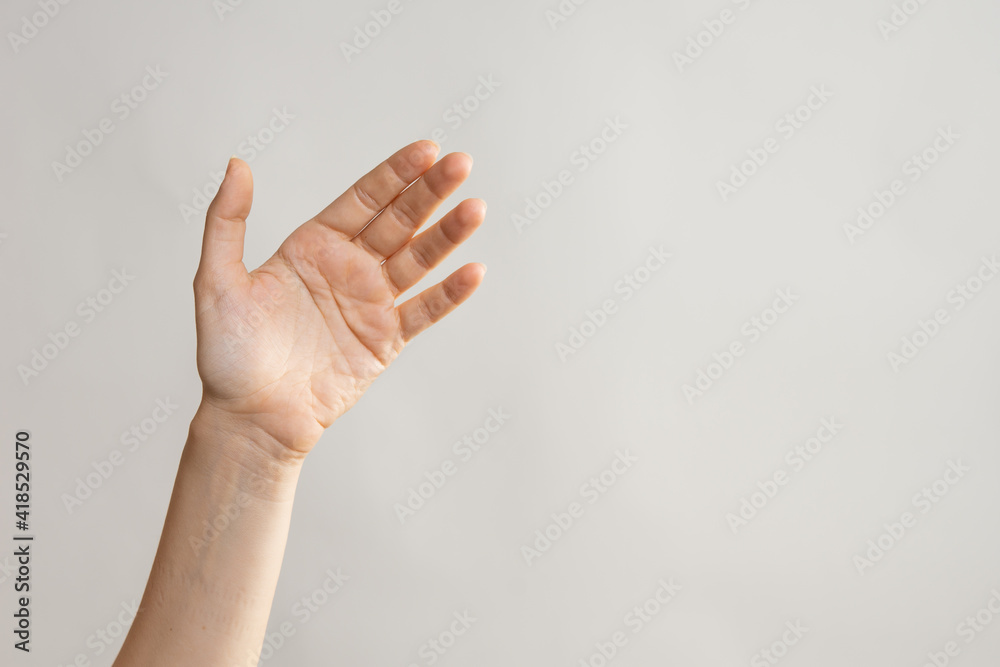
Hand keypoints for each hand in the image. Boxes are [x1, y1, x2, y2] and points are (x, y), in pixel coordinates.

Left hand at [192, 141, 485, 455]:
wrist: (251, 419)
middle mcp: (348, 267)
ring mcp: (371, 303)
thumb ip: (228, 221)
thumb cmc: (228, 355)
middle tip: (461, 165)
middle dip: (430, 192)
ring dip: (447, 234)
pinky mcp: (386, 340)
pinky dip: (449, 293)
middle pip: (399, 220)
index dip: (396, 173)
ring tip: (475, 209)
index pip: (364, 198)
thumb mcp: (217, 281)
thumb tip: (237, 164)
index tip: (428, 150)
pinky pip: (424, 310)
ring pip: (419, 259)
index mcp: (313, 246)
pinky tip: (473, 271)